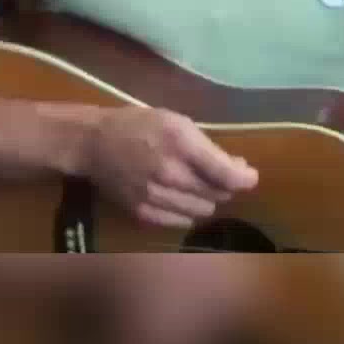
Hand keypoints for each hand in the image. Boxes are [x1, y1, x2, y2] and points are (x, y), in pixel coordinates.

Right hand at [82, 106, 259, 228]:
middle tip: (217, 175)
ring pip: (202, 211)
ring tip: (195, 185)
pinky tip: (179, 197)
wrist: (94, 143)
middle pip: (218, 195)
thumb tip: (238, 168)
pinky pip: (181, 223)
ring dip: (206, 200)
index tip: (250, 176)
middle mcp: (170, 173)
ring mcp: (155, 196)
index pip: (226, 174)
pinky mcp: (143, 213)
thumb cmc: (139, 125)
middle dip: (224, 186)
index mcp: (181, 143)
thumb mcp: (176, 121)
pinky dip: (187, 212)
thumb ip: (208, 146)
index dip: (245, 178)